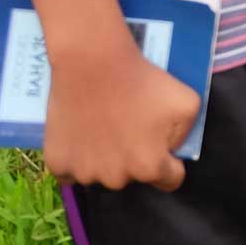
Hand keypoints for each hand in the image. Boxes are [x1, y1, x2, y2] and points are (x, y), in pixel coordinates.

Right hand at [41, 31, 198, 191]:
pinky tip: (79, 137)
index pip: (169, 180)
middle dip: (135, 158)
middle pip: (133, 176)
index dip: (170, 163)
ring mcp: (84, 173)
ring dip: (104, 159)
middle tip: (128, 126)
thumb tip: (171, 151)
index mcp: (149, 167)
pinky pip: (70, 172)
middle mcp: (117, 179)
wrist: (93, 64)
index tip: (160, 145)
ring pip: (101, 174)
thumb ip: (184, 135)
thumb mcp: (188, 104)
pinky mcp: (57, 164)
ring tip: (102, 128)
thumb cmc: (144, 82)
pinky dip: (75, 159)